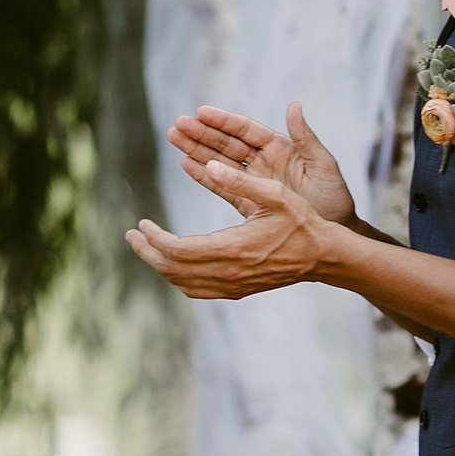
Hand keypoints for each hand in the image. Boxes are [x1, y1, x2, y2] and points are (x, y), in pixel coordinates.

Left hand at [126, 163, 329, 299]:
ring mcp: (233, 285)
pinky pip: (197, 290)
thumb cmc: (301, 221)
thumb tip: (209, 165)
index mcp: (233, 248)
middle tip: (131, 235)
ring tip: (146, 246)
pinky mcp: (237, 290)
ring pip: (182, 282)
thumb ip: (240, 181)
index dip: (154, 239)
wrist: (322, 257)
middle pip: (173, 270)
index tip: (141, 223)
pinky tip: (173, 263)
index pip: (178, 250)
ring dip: (160, 266)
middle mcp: (229, 272)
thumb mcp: (274, 194)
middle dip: (147, 252)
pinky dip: (178, 277)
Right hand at [168, 102, 356, 227]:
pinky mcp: (246, 201)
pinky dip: (203, 175)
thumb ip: (306, 138)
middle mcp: (263, 161)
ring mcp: (252, 181)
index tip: (201, 112)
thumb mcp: (323, 166)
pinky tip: (186, 164)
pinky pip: (221, 186)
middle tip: (177, 124)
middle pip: (227, 143)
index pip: (246, 130)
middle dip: (202, 133)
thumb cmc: (333, 199)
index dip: (223, 121)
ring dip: (197, 150)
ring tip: (173, 138)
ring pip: (219, 161)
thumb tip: (294, 105)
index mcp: (280, 148)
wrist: (330, 236)